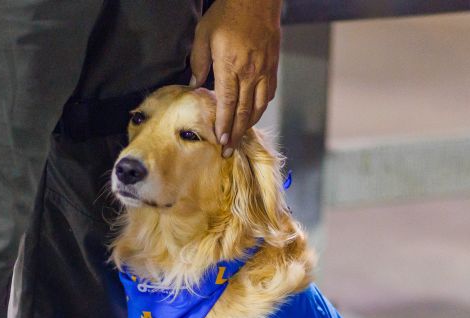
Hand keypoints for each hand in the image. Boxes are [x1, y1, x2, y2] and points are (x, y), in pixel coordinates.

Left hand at [189, 0, 282, 155]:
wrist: (256, 0)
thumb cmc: (227, 14)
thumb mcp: (203, 35)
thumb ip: (199, 62)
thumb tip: (196, 85)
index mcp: (230, 66)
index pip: (227, 104)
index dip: (224, 126)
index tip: (220, 141)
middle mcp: (250, 73)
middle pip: (243, 112)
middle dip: (236, 134)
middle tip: (229, 151)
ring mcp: (264, 71)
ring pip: (259, 106)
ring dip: (249, 125)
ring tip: (240, 137)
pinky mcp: (273, 67)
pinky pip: (269, 94)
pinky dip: (261, 108)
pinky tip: (254, 114)